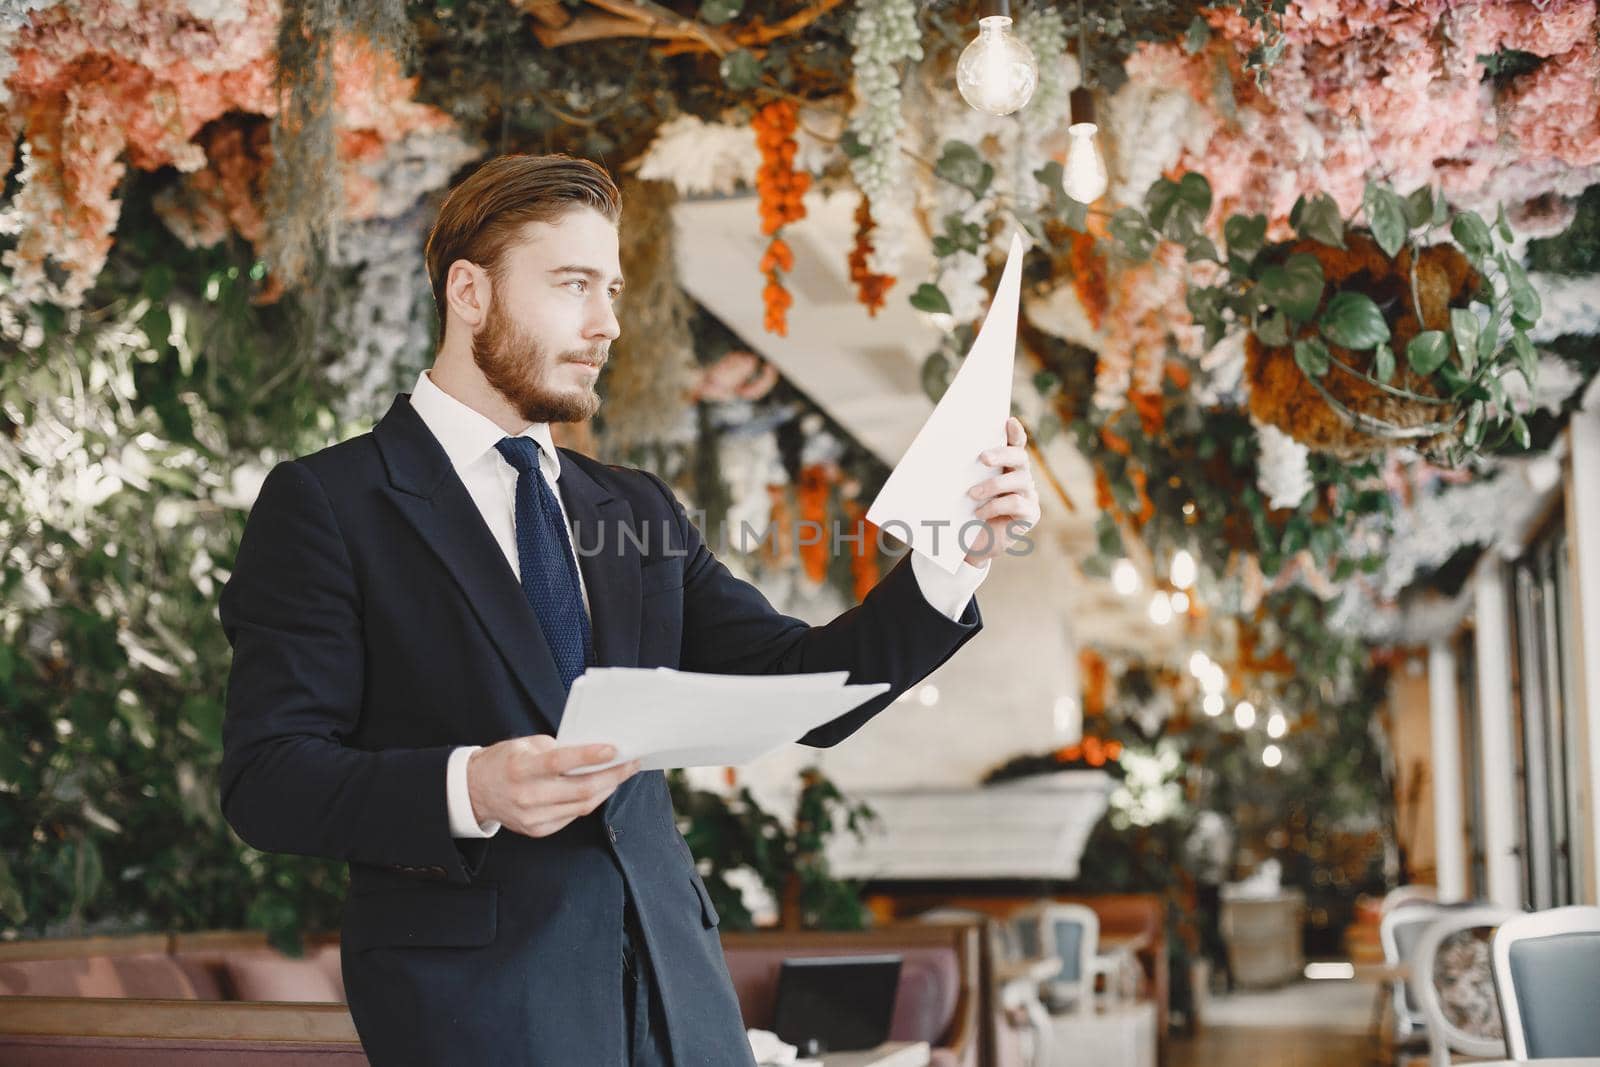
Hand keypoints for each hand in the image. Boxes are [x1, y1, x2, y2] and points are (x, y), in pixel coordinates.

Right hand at [467, 736, 639, 837]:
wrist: (475, 791)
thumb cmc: (505, 761)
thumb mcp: (525, 745)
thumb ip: (557, 748)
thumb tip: (595, 751)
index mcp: (520, 768)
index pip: (558, 762)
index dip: (588, 756)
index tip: (614, 749)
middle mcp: (526, 796)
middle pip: (580, 790)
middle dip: (612, 775)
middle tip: (631, 762)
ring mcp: (532, 818)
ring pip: (582, 806)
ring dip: (607, 789)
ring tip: (622, 774)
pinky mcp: (537, 830)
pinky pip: (572, 816)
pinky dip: (590, 801)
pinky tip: (602, 788)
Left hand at [964, 416, 1041, 565]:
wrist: (971, 545)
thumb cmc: (965, 512)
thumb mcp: (960, 489)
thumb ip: (962, 471)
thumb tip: (943, 453)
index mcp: (1006, 466)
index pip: (1015, 443)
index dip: (1015, 432)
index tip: (1008, 421)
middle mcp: (1021, 476)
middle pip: (1020, 457)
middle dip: (1002, 454)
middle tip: (982, 457)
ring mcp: (1029, 494)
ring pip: (1020, 479)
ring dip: (993, 485)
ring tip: (971, 494)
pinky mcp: (1031, 514)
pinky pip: (1017, 503)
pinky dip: (996, 506)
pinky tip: (980, 513)